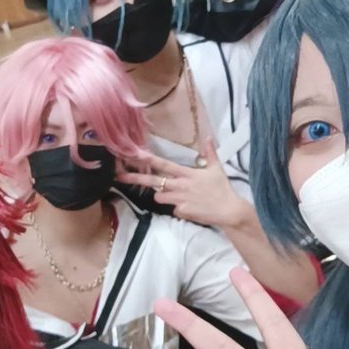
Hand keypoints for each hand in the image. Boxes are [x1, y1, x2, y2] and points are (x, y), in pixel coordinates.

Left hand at [119, 140, 247, 228]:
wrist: (228, 210)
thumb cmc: (222, 188)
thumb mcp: (217, 168)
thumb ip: (210, 153)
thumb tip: (208, 137)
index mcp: (187, 174)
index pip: (164, 165)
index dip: (149, 159)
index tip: (135, 155)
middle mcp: (180, 186)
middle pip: (153, 182)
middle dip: (135, 178)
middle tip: (120, 176)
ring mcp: (179, 200)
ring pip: (159, 197)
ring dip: (162, 195)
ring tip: (176, 195)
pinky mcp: (181, 212)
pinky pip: (173, 209)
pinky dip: (178, 208)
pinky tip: (190, 207)